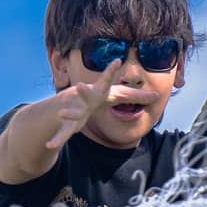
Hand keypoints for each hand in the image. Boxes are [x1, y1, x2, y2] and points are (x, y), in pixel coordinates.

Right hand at [42, 60, 157, 150]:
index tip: (116, 60)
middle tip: (80, 86)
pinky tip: (49, 145)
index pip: (107, 81)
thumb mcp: (116, 95)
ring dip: (67, 114)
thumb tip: (157, 95)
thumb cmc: (97, 96)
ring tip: (62, 115)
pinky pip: (62, 133)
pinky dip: (57, 139)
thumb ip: (135, 96)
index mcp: (98, 91)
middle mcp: (84, 98)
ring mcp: (74, 109)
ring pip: (71, 112)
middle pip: (84, 93)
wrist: (70, 103)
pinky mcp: (68, 124)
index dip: (111, 71)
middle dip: (82, 90)